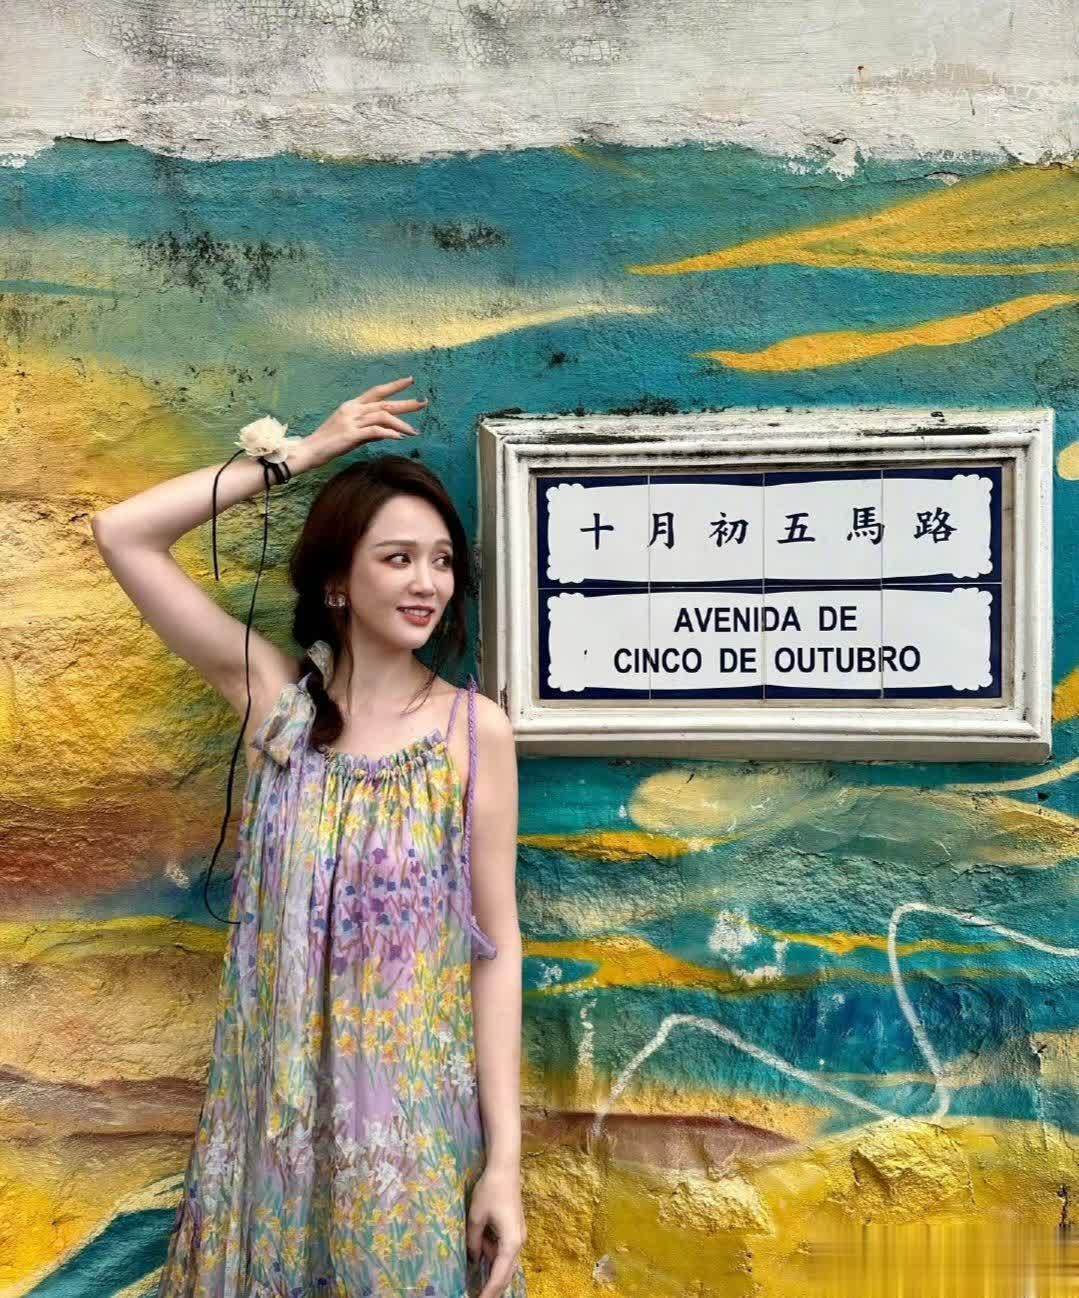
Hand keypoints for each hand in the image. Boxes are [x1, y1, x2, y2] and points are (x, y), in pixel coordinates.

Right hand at [290, 375, 428, 473]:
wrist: (309, 451)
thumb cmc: (329, 443)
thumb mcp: (351, 432)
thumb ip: (368, 429)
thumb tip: (389, 432)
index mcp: (351, 406)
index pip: (376, 392)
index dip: (394, 386)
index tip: (410, 380)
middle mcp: (352, 410)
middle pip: (384, 403)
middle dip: (406, 403)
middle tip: (424, 402)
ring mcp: (351, 421)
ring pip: (382, 417)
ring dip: (401, 424)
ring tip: (414, 432)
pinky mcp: (350, 435)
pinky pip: (375, 432)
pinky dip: (389, 434)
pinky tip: (399, 438)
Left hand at [467, 1165, 526, 1297]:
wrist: (505, 1169)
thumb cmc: (490, 1191)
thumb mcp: (476, 1218)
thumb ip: (474, 1242)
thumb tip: (474, 1259)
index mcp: (511, 1243)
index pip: (499, 1276)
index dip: (489, 1292)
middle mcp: (518, 1243)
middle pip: (507, 1273)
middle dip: (493, 1288)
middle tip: (478, 1297)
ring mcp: (518, 1236)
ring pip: (506, 1262)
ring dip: (492, 1269)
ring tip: (477, 1275)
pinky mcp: (515, 1229)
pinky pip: (505, 1250)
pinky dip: (494, 1257)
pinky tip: (482, 1255)